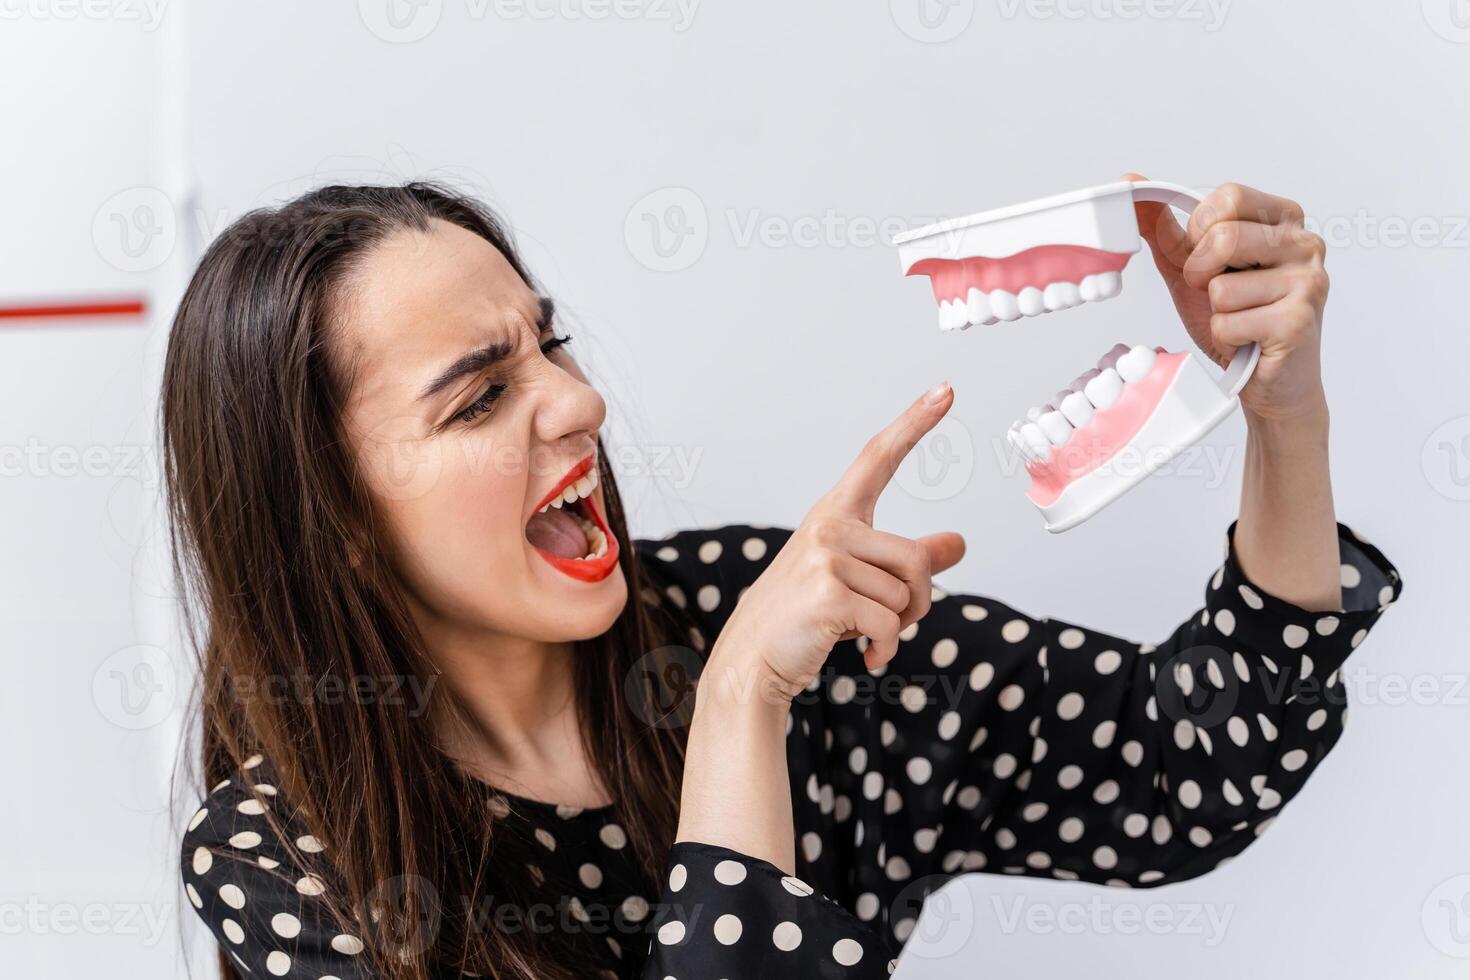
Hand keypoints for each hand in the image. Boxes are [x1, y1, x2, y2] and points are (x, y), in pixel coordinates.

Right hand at [709, 383, 966, 700]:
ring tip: (863, 635)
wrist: (753, 657)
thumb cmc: (803, 615)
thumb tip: (959, 543)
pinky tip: (864, 655)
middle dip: (917, 603)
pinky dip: (885, 647)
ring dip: (898, 629)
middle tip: (889, 625)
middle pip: (916, 560)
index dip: (914, 423)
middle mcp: (829, 526)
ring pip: (906, 596)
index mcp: (835, 514)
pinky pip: (889, 623)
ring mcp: (826, 558)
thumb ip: (909, 559)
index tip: (945, 391)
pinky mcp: (828, 594)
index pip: (878, 457)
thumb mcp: (856, 578)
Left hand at [1125, 173, 1329, 425]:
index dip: (1199, 233)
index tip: (1209, 258)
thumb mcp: (1194, 268)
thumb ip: (1166, 228)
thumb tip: (1131, 181)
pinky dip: (1224, 338)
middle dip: (1201, 273)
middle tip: (1219, 295)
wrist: (1269, 380)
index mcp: (1283, 219)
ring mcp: (1308, 281)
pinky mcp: (1298, 321)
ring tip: (1240, 320)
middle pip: (1223, 236)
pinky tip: (1248, 342)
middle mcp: (1305, 243)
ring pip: (1220, 286)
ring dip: (1215, 312)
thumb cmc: (1238, 320)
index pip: (1226, 198)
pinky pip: (1226, 322)